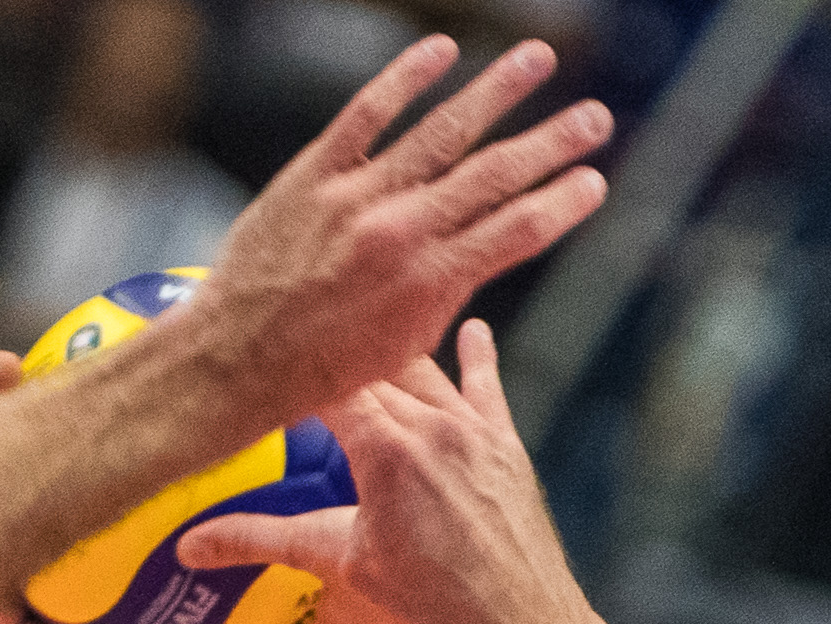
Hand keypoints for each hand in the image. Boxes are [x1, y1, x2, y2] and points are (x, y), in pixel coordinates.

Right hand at [176, 322, 582, 623]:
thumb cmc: (428, 610)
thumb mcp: (337, 569)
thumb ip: (262, 544)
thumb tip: (190, 547)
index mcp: (384, 448)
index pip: (324, 379)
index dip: (291, 359)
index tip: (262, 347)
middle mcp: (430, 424)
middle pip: (369, 362)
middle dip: (332, 346)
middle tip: (299, 327)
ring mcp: (471, 429)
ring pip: (422, 366)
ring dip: (389, 345)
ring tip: (362, 317)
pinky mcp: (503, 445)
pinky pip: (486, 388)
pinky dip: (476, 357)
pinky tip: (472, 329)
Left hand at [187, 38, 609, 430]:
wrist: (235, 359)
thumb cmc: (320, 365)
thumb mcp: (403, 344)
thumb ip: (447, 290)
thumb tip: (485, 251)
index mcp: (431, 282)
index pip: (519, 231)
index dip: (564, 202)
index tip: (595, 182)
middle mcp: (402, 233)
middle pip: (496, 174)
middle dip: (553, 142)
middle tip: (595, 118)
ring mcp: (357, 197)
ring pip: (443, 131)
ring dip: (499, 91)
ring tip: (539, 60)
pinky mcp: (314, 175)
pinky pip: (367, 115)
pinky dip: (406, 78)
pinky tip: (443, 52)